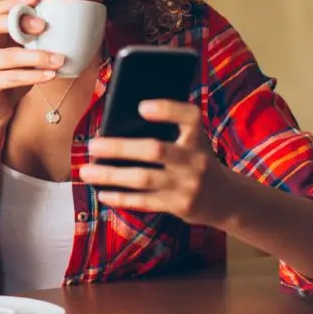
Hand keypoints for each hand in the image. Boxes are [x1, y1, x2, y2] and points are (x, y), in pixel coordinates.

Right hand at [0, 0, 64, 131]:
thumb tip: (62, 21)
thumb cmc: (10, 79)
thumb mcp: (21, 55)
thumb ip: (31, 39)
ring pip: (8, 56)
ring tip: (59, 59)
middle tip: (44, 26)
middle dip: (19, 21)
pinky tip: (51, 75)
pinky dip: (33, 76)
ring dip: (37, 56)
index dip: (15, 1)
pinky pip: (11, 78)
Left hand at [79, 100, 232, 225]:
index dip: (166, 110)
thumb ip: (170, 129)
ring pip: (143, 179)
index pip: (189, 117)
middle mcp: (195, 160)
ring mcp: (187, 185)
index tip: (141, 107)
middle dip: (120, 148)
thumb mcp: (194, 140)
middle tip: (93, 145)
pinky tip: (102, 193)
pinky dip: (121, 197)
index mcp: (198, 137)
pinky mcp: (178, 206)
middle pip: (155, 150)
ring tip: (86, 171)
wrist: (226, 199)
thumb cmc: (197, 160)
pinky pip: (144, 202)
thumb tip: (121, 120)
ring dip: (111, 175)